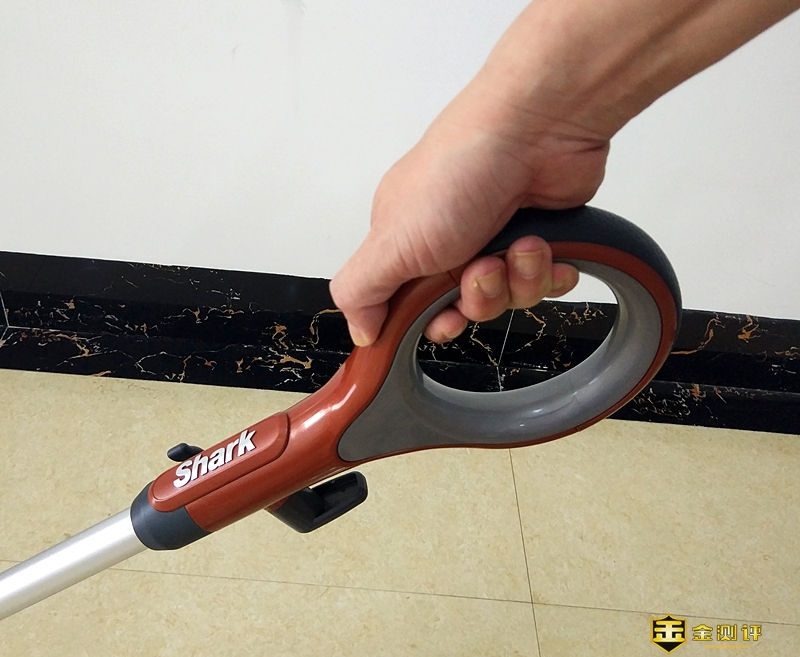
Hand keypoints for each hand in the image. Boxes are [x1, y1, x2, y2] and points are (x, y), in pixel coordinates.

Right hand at [330, 77, 609, 344]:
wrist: (537, 131)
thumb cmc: (462, 168)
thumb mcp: (391, 240)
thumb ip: (361, 290)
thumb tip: (358, 330)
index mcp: (408, 243)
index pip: (412, 307)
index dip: (433, 321)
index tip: (444, 316)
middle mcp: (452, 243)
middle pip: (467, 309)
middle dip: (480, 299)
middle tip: (482, 270)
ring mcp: (497, 239)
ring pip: (510, 299)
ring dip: (517, 279)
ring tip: (517, 245)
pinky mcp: (540, 239)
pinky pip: (546, 284)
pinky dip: (548, 270)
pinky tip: (544, 245)